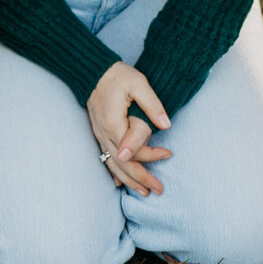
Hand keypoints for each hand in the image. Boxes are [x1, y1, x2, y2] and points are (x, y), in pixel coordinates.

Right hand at [86, 62, 172, 197]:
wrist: (93, 71)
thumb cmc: (117, 76)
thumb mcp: (138, 83)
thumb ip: (152, 104)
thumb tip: (166, 125)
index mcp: (114, 123)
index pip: (135, 150)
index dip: (153, 154)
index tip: (169, 153)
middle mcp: (105, 133)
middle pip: (124, 164)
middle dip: (142, 179)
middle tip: (159, 190)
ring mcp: (99, 135)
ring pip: (114, 165)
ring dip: (129, 180)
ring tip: (144, 192)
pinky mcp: (98, 133)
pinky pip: (105, 158)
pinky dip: (114, 172)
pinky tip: (120, 182)